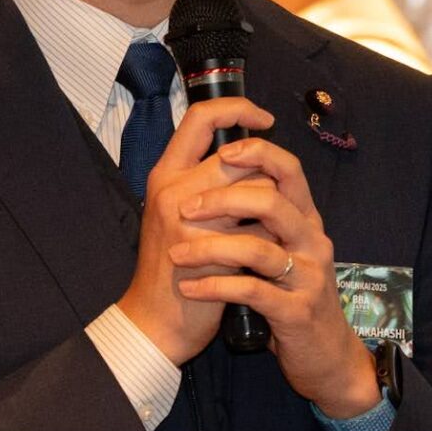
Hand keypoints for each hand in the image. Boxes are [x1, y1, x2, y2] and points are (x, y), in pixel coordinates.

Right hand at [117, 97, 273, 364]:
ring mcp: (188, 219)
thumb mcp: (178, 214)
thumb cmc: (174, 268)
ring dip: (273, 211)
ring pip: (258, 190)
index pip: (200, 117)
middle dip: (267, 178)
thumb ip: (204, 182)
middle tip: (268, 203)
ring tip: (264, 234)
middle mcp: (172, 189)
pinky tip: (263, 257)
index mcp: (164, 174)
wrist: (158, 322)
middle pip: (241, 157)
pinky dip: (271, 240)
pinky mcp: (210, 249)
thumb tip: (250, 155)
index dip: (237, 108)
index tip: (264, 119)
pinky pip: (260, 228)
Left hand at [170, 136, 380, 418]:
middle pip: (272, 200)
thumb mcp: (282, 248)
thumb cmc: (291, 294)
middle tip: (185, 209)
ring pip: (258, 248)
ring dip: (209, 248)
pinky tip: (191, 288)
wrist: (324, 355)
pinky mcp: (297, 312)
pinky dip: (216, 286)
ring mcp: (308, 277)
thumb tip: (220, 171)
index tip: (222, 149)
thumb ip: (261, 217)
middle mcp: (312, 241)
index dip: (258, 151)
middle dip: (221, 199)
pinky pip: (252, 292)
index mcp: (306, 219)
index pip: (289, 169)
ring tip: (177, 255)